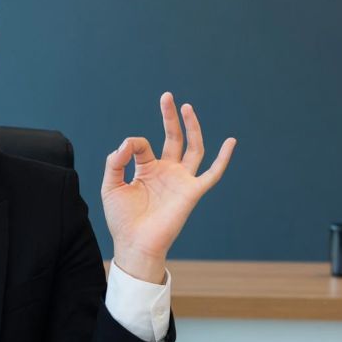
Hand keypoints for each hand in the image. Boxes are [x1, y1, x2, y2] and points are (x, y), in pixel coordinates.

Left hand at [101, 92, 235, 283]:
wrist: (134, 245)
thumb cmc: (122, 220)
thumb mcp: (111, 186)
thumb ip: (115, 162)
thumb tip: (127, 142)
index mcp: (147, 170)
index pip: (143, 145)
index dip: (132, 144)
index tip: (124, 151)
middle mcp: (167, 172)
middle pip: (174, 138)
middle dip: (170, 117)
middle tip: (167, 96)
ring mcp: (181, 181)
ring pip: (193, 148)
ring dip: (192, 127)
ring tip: (187, 107)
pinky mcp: (192, 192)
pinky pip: (213, 173)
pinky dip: (224, 158)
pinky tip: (231, 141)